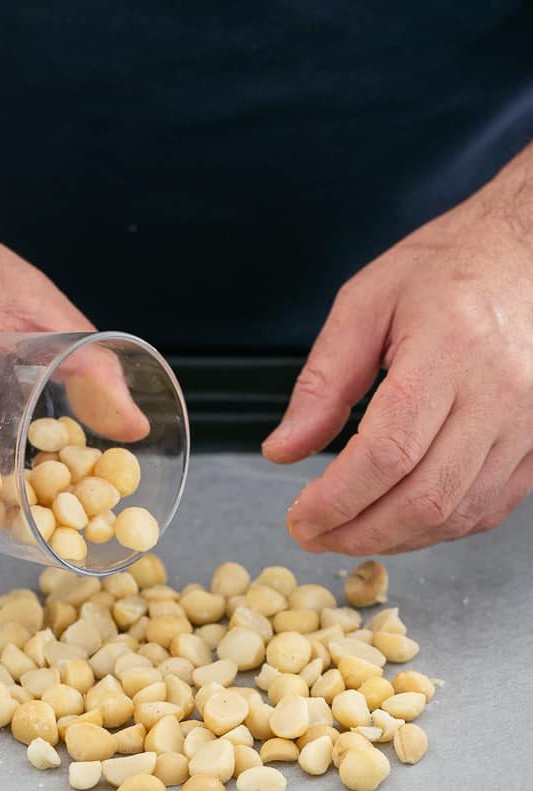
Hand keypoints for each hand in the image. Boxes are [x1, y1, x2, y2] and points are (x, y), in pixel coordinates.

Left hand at [263, 154, 532, 554]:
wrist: (532, 250)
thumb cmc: (450, 267)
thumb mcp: (366, 302)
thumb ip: (323, 381)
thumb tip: (283, 450)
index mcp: (450, 348)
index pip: (387, 453)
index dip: (337, 500)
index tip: (300, 518)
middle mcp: (499, 392)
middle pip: (425, 497)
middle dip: (359, 532)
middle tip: (315, 535)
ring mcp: (528, 422)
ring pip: (458, 513)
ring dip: (396, 539)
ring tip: (349, 532)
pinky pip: (489, 508)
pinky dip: (438, 528)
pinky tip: (399, 521)